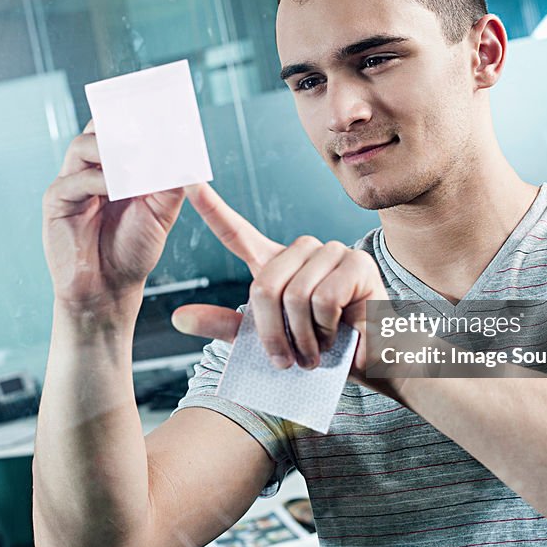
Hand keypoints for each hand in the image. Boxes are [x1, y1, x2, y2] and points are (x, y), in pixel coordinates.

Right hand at [42, 120, 185, 312]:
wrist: (110, 288)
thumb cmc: (133, 250)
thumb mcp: (161, 212)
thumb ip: (168, 181)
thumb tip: (179, 153)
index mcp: (118, 167)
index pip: (122, 129)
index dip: (137, 118)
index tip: (159, 110)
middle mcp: (94, 169)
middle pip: (98, 128)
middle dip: (120, 124)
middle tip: (144, 127)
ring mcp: (73, 183)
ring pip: (83, 146)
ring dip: (109, 148)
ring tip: (133, 160)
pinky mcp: (56, 202)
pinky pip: (74, 180)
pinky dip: (98, 179)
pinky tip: (116, 187)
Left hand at [171, 183, 388, 378]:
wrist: (368, 366)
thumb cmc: (319, 350)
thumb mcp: (264, 340)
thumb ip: (224, 325)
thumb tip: (178, 317)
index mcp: (276, 264)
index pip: (237, 231)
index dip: (211, 208)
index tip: (188, 180)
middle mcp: (303, 250)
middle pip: (264, 285)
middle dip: (273, 332)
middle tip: (291, 359)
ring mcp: (332, 252)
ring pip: (294, 296)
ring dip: (304, 337)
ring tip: (318, 349)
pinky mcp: (357, 264)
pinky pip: (322, 300)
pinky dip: (326, 329)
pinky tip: (340, 334)